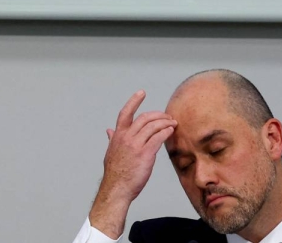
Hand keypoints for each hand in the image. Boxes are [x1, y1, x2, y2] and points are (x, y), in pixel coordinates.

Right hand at [88, 91, 176, 238]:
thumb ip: (113, 139)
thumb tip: (109, 130)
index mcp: (118, 135)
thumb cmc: (115, 172)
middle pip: (144, 118)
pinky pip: (158, 137)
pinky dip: (166, 132)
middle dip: (158, 115)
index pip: (125, 113)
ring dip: (165, 122)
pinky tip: (171, 131)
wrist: (117, 188)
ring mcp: (136, 145)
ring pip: (153, 126)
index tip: (141, 93)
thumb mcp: (111, 152)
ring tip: (173, 123)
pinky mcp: (145, 154)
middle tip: (167, 115)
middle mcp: (126, 137)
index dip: (134, 101)